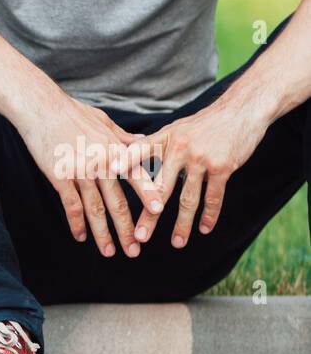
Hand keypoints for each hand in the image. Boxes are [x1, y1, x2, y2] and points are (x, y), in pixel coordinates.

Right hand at [17, 95, 159, 257]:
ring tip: (110, 252)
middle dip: (127, 229)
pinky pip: (72, 206)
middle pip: (117, 202)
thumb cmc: (71, 112)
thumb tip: (142, 144)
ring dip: (103, 234)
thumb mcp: (104, 122)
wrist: (41, 109)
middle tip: (134, 249)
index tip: (158, 213)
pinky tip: (81, 237)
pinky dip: (77, 224)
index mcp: (115, 150)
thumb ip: (123, 138)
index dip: (148, 196)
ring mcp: (81, 172)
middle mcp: (102, 164)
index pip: (137, 178)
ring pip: (95, 210)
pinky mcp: (60, 178)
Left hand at [134, 98, 269, 247]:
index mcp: (165, 139)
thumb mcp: (175, 129)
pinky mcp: (222, 167)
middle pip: (161, 187)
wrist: (242, 110)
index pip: (140, 150)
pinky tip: (204, 229)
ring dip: (182, 224)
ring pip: (188, 198)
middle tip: (140, 236)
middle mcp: (180, 148)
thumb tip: (122, 160)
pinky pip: (213, 196)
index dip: (126, 160)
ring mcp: (201, 159)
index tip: (111, 171)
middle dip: (150, 215)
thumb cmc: (203, 124)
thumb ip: (152, 146)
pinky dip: (209, 215)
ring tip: (176, 243)